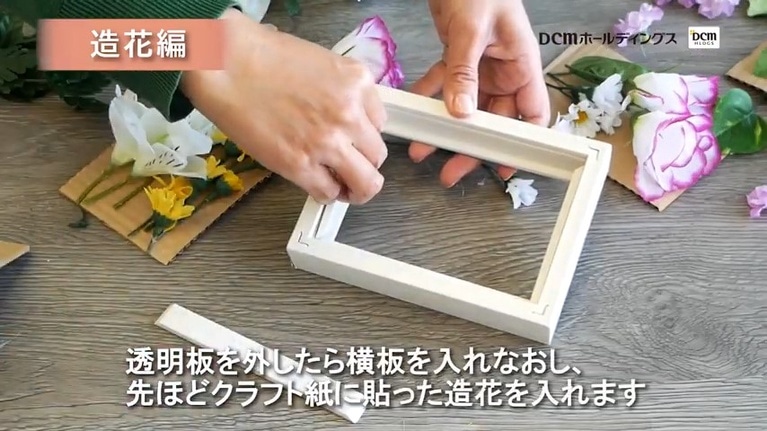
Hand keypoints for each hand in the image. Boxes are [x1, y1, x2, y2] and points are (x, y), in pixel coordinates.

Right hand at [181, 9, 386, 204]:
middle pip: (378, 156)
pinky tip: (317, 187)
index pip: (380, 123)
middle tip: (352, 167)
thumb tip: (345, 114)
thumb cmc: (262, 55)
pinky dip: (326, 194)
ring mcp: (327, 142)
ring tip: (344, 189)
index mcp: (357, 83)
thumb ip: (341, 89)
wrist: (225, 62)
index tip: (355, 140)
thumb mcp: (321, 61)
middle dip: (365, 164)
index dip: (365, 135)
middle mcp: (350, 113)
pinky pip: (328, 193)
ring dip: (357, 189)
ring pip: (365, 183)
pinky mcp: (300, 165)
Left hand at [409, 0, 550, 186]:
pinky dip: (429, 96)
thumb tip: (461, 111)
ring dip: (445, 127)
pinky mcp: (458, 57)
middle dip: (472, 145)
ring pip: (465, 107)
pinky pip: (444, 83)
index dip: (521, 144)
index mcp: (522, 65)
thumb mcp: (474, 29)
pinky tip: (414, 109)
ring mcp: (481, 65)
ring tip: (424, 148)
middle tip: (452, 170)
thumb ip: (465, 71)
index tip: (502, 166)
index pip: (532, 113)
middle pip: (494, 119)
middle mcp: (504, 70)